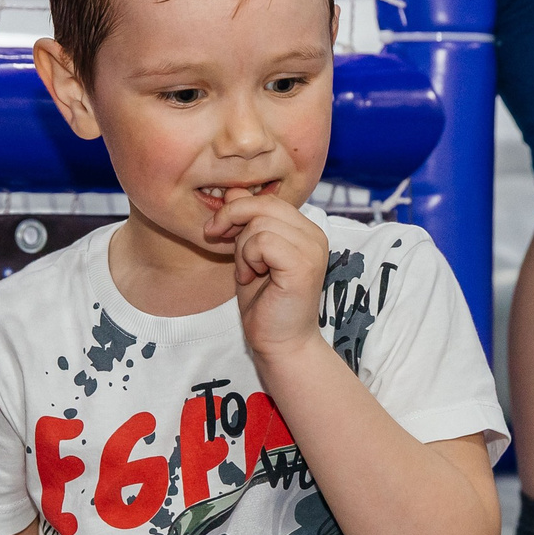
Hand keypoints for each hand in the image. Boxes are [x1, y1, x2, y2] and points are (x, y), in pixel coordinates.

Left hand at [209, 192, 328, 360]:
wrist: (280, 344)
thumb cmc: (264, 304)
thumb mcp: (248, 255)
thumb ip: (244, 223)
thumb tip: (232, 190)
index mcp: (305, 230)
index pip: (267, 199)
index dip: (238, 210)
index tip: (219, 232)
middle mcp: (314, 235)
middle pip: (263, 204)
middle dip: (233, 222)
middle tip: (227, 250)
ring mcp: (312, 249)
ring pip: (259, 223)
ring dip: (242, 249)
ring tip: (249, 272)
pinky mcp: (303, 265)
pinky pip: (262, 241)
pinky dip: (249, 259)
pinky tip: (253, 278)